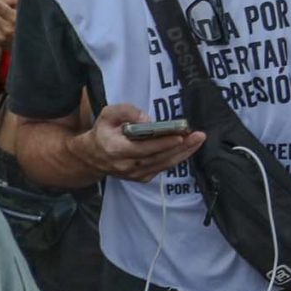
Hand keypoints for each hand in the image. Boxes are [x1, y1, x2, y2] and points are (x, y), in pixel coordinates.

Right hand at [73, 102, 204, 180]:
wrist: (92, 157)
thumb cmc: (103, 132)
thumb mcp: (108, 114)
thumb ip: (126, 111)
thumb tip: (148, 120)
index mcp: (117, 150)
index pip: (144, 148)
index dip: (164, 143)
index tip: (181, 135)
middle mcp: (127, 166)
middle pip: (159, 158)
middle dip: (181, 147)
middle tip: (198, 136)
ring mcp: (135, 175)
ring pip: (164, 165)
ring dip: (183, 153)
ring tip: (198, 141)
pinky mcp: (141, 178)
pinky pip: (162, 168)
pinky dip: (176, 158)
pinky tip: (187, 149)